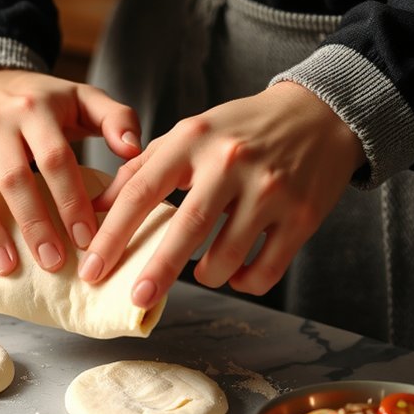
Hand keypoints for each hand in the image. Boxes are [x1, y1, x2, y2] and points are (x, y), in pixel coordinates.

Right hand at [0, 69, 140, 274]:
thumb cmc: (41, 101)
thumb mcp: (82, 98)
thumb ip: (116, 117)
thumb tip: (133, 149)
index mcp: (34, 109)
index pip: (54, 159)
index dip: (71, 201)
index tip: (87, 239)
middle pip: (13, 179)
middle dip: (34, 225)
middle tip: (52, 263)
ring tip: (8, 268)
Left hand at [79, 81, 365, 308]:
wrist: (320, 113)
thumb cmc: (239, 130)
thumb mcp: (188, 135)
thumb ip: (141, 170)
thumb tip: (95, 210)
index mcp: (192, 140)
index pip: (141, 191)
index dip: (112, 234)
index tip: (93, 268)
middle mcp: (231, 162)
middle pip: (187, 227)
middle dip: (157, 270)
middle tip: (137, 299)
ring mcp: (270, 189)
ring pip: (228, 256)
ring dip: (207, 276)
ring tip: (201, 273)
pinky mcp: (302, 215)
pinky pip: (266, 270)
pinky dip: (245, 282)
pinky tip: (236, 275)